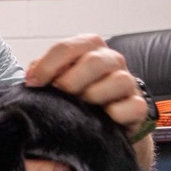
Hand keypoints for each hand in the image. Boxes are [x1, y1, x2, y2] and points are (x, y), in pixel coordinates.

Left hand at [24, 34, 151, 137]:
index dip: (47, 66)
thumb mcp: (57, 79)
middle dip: (71, 82)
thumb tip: (32, 75)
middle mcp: (111, 60)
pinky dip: (115, 114)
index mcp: (89, 48)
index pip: (67, 47)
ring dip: (94, 97)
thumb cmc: (77, 96)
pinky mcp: (138, 106)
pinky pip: (131, 107)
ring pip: (118, 81)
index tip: (33, 84)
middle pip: (94, 61)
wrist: (103, 123)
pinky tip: (102, 120)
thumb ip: (43, 71)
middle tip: (60, 96)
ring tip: (81, 109)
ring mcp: (128, 82)